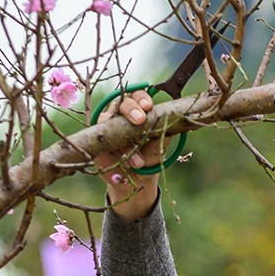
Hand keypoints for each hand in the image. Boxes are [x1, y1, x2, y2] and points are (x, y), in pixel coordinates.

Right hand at [93, 90, 165, 220]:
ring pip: (109, 122)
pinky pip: (101, 142)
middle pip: (121, 103)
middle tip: (140, 120)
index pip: (136, 96)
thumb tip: (177, 119)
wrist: (137, 179)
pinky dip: (113, 154)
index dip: (141, 98)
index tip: (148, 106)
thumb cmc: (149, 156)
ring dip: (124, 141)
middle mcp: (119, 116)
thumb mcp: (159, 145)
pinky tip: (124, 164)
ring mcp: (106, 128)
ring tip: (138, 162)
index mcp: (136, 111)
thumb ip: (164, 132)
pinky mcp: (97, 143)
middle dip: (131, 109)